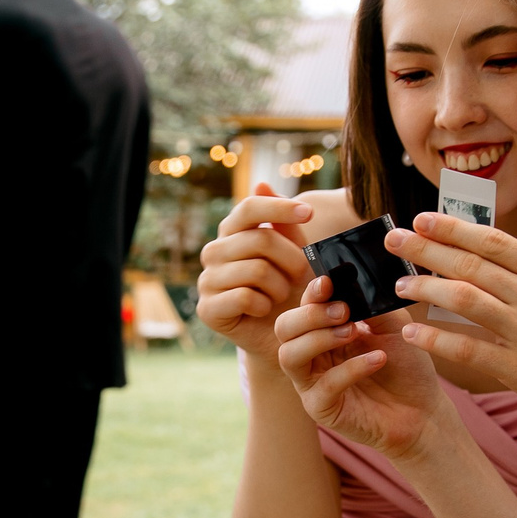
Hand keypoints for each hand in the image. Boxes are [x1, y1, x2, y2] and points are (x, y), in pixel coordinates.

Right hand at [195, 185, 315, 358]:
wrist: (280, 335)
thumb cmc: (288, 288)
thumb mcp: (293, 251)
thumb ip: (282, 222)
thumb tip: (261, 183)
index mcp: (232, 232)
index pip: (250, 207)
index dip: (280, 207)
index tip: (309, 214)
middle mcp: (214, 251)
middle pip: (260, 240)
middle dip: (291, 259)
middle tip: (301, 275)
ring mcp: (206, 280)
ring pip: (256, 270)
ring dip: (279, 286)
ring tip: (281, 295)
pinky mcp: (207, 308)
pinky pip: (244, 297)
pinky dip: (263, 305)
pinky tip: (265, 310)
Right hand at [273, 275, 450, 460]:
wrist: (423, 411)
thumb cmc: (406, 367)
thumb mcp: (393, 326)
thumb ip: (370, 305)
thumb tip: (351, 283)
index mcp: (324, 331)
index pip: (302, 307)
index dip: (311, 293)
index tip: (329, 282)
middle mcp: (312, 356)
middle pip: (283, 328)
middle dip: (309, 315)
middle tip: (343, 311)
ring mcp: (312, 383)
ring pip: (289, 355)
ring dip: (319, 338)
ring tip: (354, 332)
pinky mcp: (322, 409)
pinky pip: (324, 385)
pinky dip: (350, 369)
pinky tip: (377, 360)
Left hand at [380, 211, 516, 446]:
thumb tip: (488, 259)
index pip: (494, 241)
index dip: (453, 227)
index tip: (420, 219)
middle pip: (471, 264)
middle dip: (425, 249)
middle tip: (393, 241)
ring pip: (463, 299)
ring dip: (424, 288)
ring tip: (399, 285)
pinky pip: (466, 348)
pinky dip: (434, 339)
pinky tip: (412, 334)